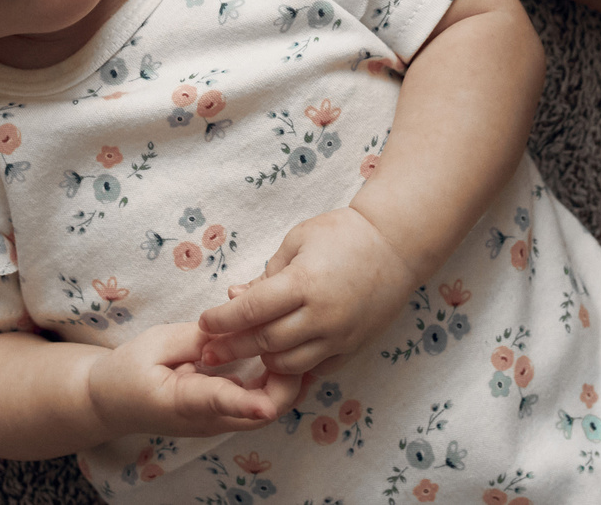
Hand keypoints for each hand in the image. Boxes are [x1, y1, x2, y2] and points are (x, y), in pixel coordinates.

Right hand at [84, 322, 304, 440]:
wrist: (110, 402)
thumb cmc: (127, 371)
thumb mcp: (155, 344)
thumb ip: (196, 339)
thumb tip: (234, 328)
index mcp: (182, 400)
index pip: (219, 402)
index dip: (245, 403)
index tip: (267, 403)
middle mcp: (207, 419)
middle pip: (259, 413)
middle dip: (286, 383)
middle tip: (296, 341)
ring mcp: (219, 421)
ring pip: (266, 410)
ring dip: (285, 381)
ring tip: (294, 342)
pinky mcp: (224, 415)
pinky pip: (259, 403)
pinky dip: (275, 381)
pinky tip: (280, 353)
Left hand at [194, 205, 418, 376]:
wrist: (396, 245)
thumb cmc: (344, 233)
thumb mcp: (299, 240)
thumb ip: (267, 273)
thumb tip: (236, 297)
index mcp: (304, 282)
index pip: (252, 310)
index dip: (223, 320)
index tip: (204, 323)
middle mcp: (321, 315)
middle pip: (265, 342)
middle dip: (233, 348)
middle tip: (209, 353)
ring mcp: (340, 335)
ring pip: (289, 364)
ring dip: (264, 359)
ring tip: (250, 350)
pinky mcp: (353, 346)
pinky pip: (316, 368)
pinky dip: (295, 365)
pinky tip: (282, 355)